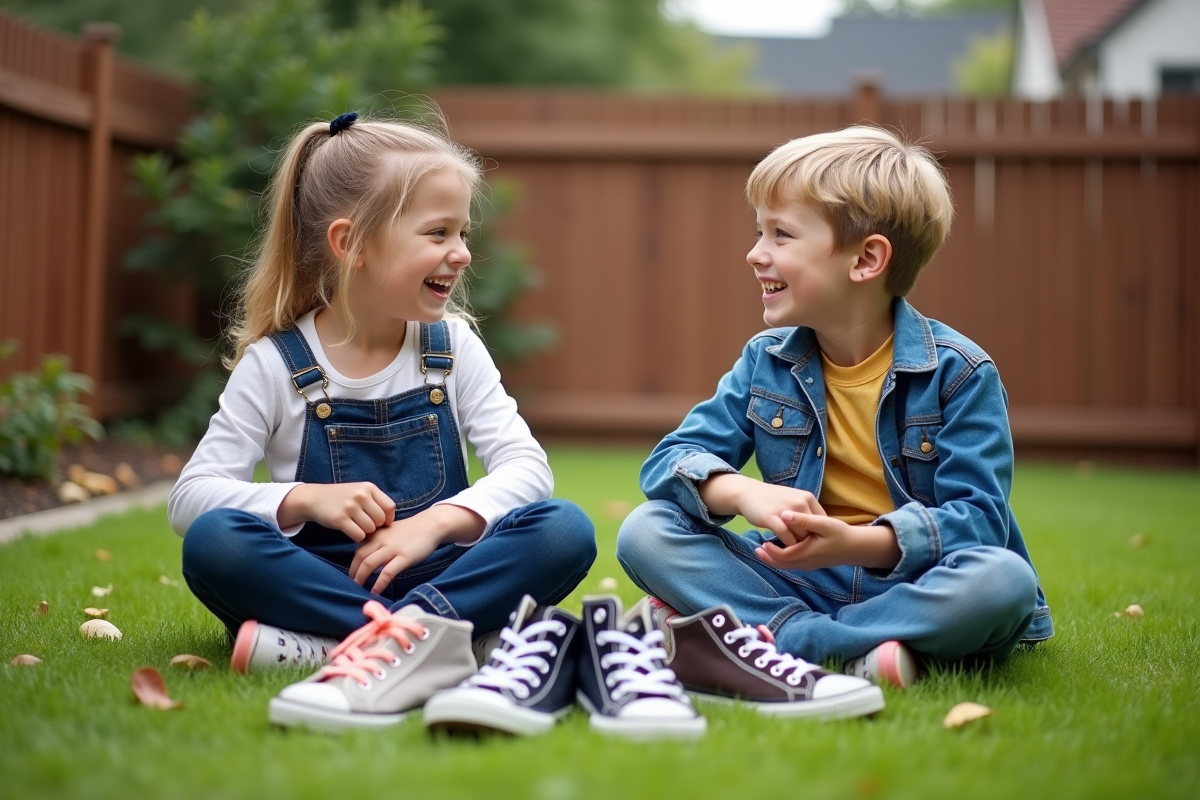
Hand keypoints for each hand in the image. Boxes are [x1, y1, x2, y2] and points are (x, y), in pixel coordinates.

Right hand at [278, 482, 395, 541]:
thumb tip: (390, 521)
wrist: (314, 498)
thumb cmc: (341, 498)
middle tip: (365, 525)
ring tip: (356, 526)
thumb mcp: (359, 491)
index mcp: (368, 487)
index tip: (381, 523)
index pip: (390, 507)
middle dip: (375, 526)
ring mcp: (350, 507)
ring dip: (365, 532)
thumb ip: (375, 501)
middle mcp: (360, 495)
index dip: (388, 518)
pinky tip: (350, 531)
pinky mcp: (340, 519)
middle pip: (381, 520)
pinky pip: (358, 536)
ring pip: (370, 529)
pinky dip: (356, 537)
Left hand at [350, 504, 484, 593]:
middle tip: (352, 584)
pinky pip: (387, 572)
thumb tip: (366, 556)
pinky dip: (379, 583)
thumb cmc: (410, 530)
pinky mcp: (404, 557)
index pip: (358, 548)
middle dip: (353, 572)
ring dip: (361, 578)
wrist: (431, 525)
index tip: (353, 574)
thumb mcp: (390, 530)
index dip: (353, 563)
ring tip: (358, 588)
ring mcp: (392, 549)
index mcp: (377, 534)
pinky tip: (375, 591)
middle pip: (360, 557)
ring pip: (369, 564)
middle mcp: (381, 540)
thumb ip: (377, 540)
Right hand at [701, 474, 825, 544]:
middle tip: (800, 545)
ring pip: (801, 536)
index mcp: (808, 498)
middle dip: (807, 540)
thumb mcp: (794, 500)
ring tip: (790, 546)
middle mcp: (800, 502)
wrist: (748, 493)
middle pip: (813, 530)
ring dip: (797, 544)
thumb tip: (820, 528)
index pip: (822, 521)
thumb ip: (807, 511)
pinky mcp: (772, 519)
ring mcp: (786, 511)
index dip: (818, 533)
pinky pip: (786, 538)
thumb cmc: (773, 500)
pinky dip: (786, 545)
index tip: (811, 540)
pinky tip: (779, 545)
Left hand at [756, 514, 900, 570]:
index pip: (782, 556)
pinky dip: (784, 559)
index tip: (761, 542)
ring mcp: (810, 564)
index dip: (770, 550)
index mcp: (807, 553)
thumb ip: (804, 520)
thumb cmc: (841, 534)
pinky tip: (780, 550)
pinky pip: (794, 564)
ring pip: (788, 566)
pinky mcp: (813, 563)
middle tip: (756, 549)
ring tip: (764, 550)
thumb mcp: (823, 523)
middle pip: (782, 564)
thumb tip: (784, 515)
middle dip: (768, 557)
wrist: (856, 547)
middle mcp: (807, 562)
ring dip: (775, 559)